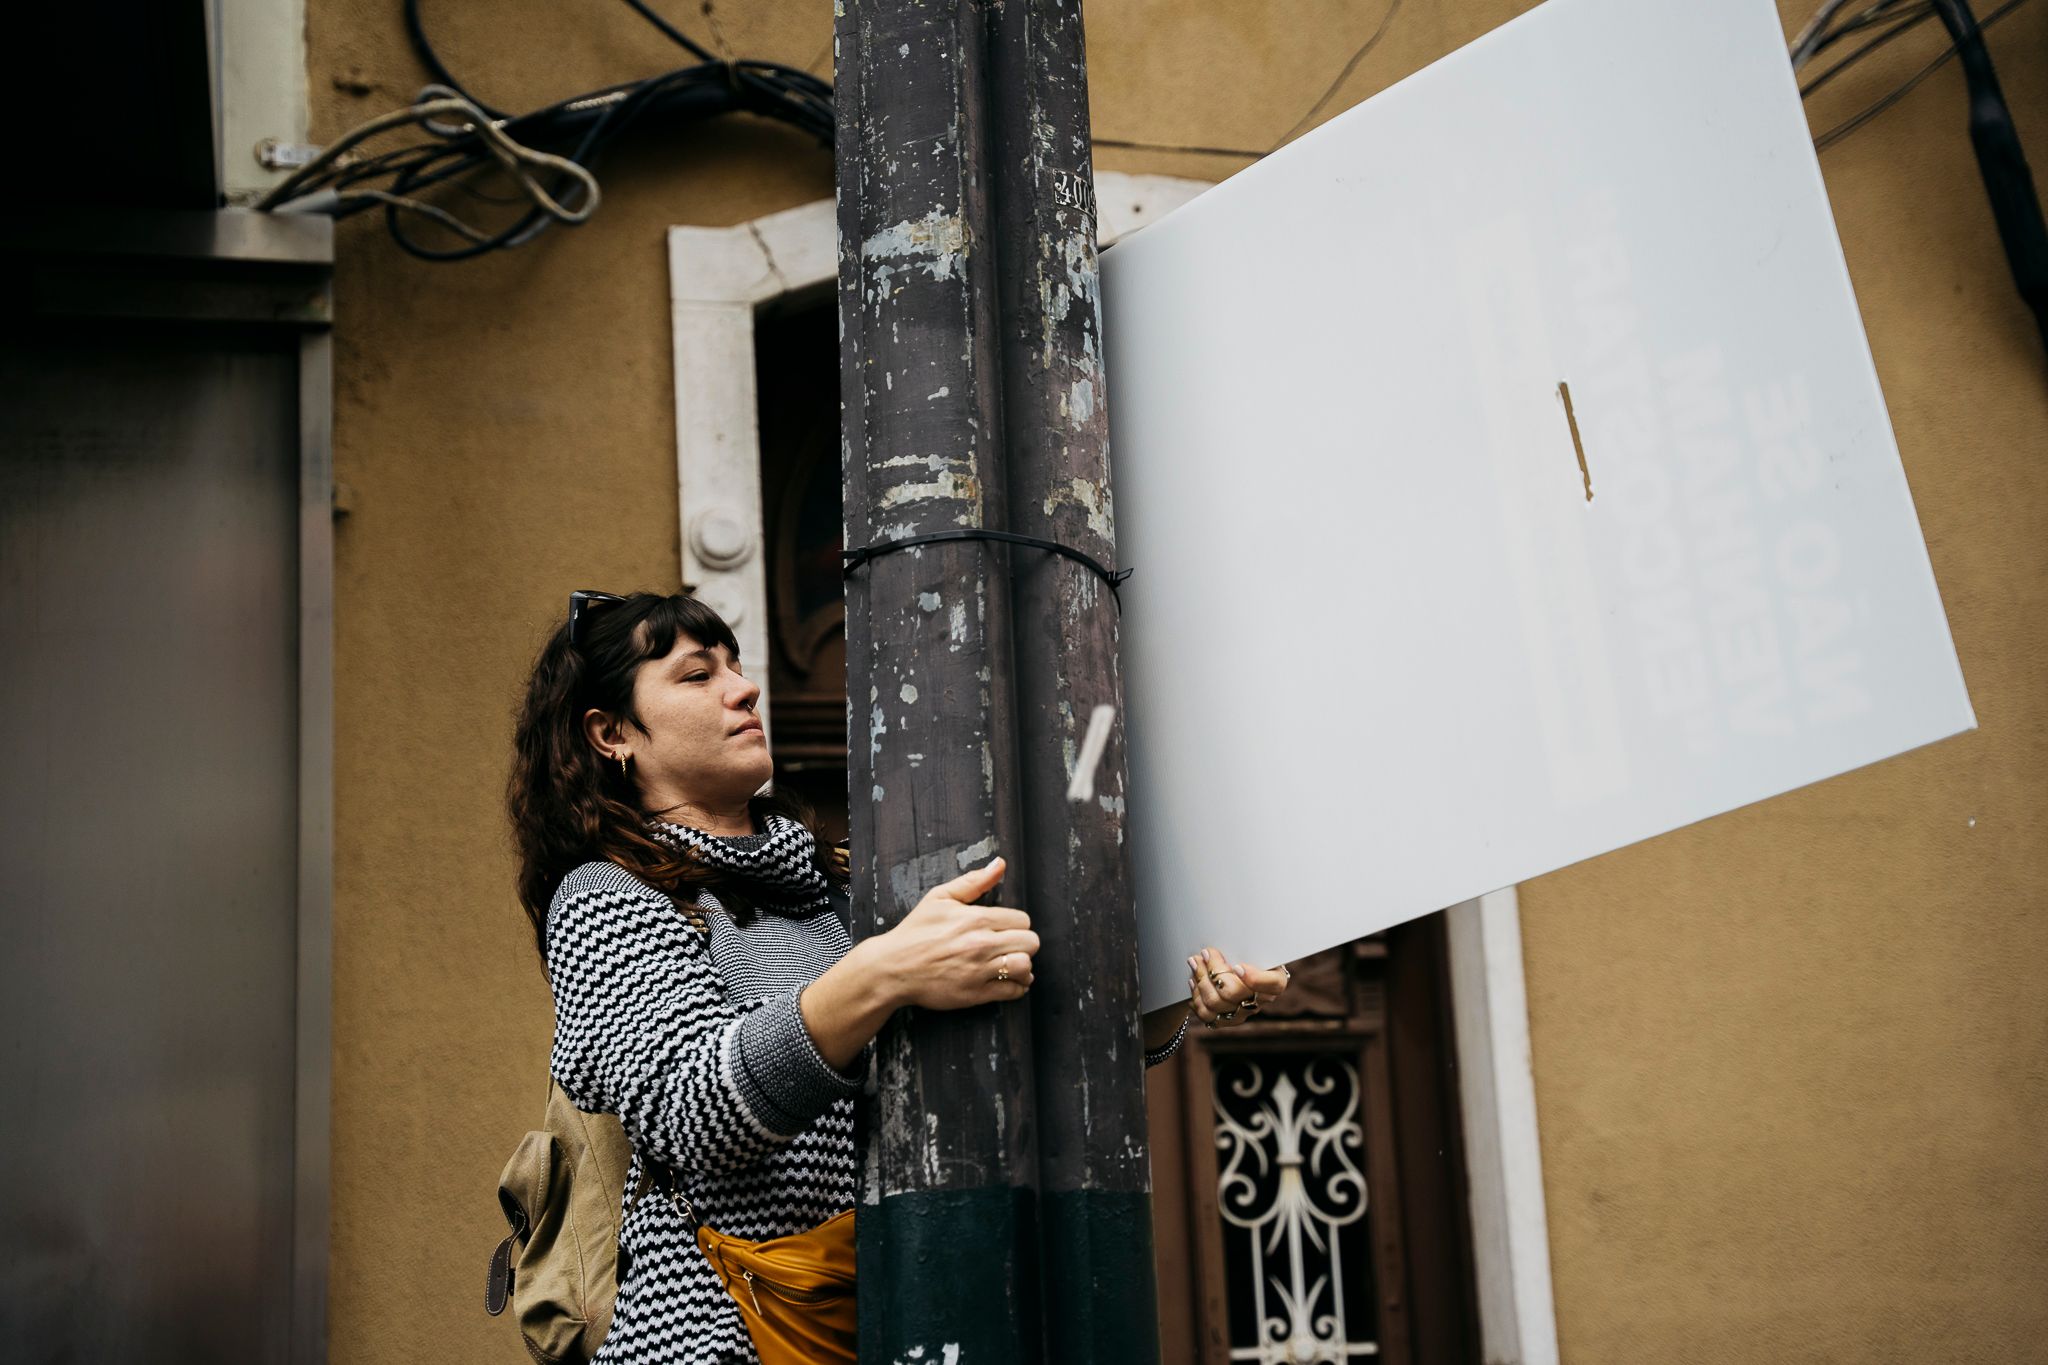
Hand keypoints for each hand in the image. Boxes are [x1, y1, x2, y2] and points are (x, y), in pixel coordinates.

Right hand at [869, 856, 1038, 1010]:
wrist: (892, 968)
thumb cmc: (915, 931)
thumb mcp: (939, 898)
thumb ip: (974, 881)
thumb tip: (1000, 864)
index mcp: (976, 919)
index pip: (1023, 920)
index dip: (1017, 924)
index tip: (1005, 928)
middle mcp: (981, 945)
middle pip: (1030, 942)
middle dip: (1023, 943)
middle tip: (1009, 945)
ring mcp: (978, 971)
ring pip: (1025, 966)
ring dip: (1022, 965)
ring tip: (1010, 962)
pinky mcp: (975, 994)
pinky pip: (1013, 991)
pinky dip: (1017, 986)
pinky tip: (1008, 980)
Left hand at [1187, 947, 1291, 1028]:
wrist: (1248, 964)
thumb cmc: (1253, 952)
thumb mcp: (1257, 945)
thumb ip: (1249, 942)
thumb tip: (1233, 930)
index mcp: (1275, 981)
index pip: (1271, 984)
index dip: (1254, 979)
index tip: (1238, 966)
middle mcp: (1260, 1000)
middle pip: (1233, 992)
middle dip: (1214, 971)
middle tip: (1205, 953)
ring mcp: (1243, 1012)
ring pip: (1216, 1004)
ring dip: (1200, 981)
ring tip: (1195, 963)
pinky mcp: (1227, 1019)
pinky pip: (1207, 1015)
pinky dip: (1196, 998)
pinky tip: (1193, 982)